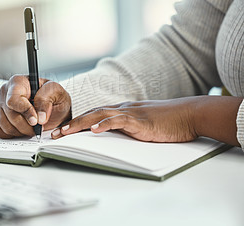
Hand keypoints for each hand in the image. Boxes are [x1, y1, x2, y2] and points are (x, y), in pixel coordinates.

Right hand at [0, 75, 71, 137]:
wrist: (54, 106)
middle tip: (39, 126)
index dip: (25, 111)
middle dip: (27, 125)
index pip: (13, 99)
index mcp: (18, 82)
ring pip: (5, 125)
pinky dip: (12, 134)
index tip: (36, 120)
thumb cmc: (53, 97)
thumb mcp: (56, 93)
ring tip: (32, 127)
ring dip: (22, 131)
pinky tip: (22, 129)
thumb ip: (46, 100)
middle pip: (10, 115)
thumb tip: (39, 116)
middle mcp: (5, 92)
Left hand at [51, 98, 198, 142]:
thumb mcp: (140, 124)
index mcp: (121, 110)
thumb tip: (110, 135)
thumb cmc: (166, 121)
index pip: (93, 114)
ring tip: (65, 132)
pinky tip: (93, 131)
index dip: (76, 122)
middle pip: (90, 114)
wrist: (188, 114)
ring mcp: (129, 113)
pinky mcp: (139, 120)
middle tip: (55, 135)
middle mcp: (122, 108)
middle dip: (71, 124)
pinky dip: (104, 125)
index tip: (62, 131)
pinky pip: (118, 121)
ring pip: (99, 115)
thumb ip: (125, 128)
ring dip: (80, 123)